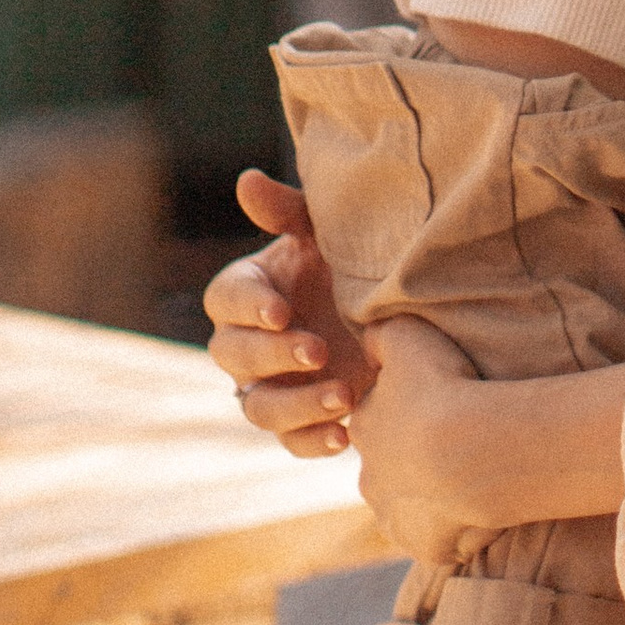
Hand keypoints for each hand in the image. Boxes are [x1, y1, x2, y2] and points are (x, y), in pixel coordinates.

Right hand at [203, 169, 371, 456]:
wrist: (399, 312)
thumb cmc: (353, 261)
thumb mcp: (328, 233)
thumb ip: (289, 211)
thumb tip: (247, 180)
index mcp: (250, 291)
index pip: (225, 299)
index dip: (248, 307)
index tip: (281, 310)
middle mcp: (250, 343)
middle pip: (233, 357)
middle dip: (272, 355)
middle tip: (317, 349)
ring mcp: (272, 386)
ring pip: (258, 408)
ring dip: (295, 405)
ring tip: (343, 396)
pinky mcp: (301, 421)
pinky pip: (293, 443)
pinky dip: (314, 443)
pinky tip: (346, 435)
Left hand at [345, 315, 494, 560]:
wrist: (476, 450)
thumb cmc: (445, 387)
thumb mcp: (407, 338)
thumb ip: (380, 337)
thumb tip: (368, 343)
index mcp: (364, 428)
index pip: (378, 420)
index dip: (410, 412)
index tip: (441, 406)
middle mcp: (370, 477)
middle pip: (392, 468)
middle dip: (417, 460)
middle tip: (460, 443)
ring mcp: (397, 517)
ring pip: (414, 506)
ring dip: (438, 495)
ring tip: (478, 475)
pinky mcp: (425, 547)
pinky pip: (440, 540)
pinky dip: (458, 529)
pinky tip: (485, 506)